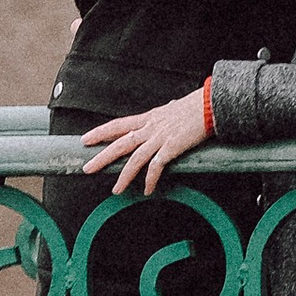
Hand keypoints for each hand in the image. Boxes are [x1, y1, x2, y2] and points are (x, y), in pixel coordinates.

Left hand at [81, 87, 211, 196]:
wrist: (210, 105)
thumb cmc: (195, 106)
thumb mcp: (172, 109)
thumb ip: (164, 116)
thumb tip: (165, 112)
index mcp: (148, 118)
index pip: (118, 125)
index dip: (100, 132)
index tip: (85, 139)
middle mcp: (150, 128)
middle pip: (120, 143)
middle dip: (102, 157)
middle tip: (87, 168)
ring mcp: (160, 138)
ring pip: (135, 159)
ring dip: (124, 176)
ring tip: (115, 189)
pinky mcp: (171, 147)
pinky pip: (156, 167)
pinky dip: (150, 179)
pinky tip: (147, 190)